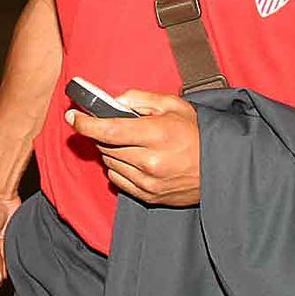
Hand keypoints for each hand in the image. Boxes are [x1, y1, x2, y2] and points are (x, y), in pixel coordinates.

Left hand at [65, 90, 200, 205]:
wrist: (222, 168)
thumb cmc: (198, 134)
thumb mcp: (174, 106)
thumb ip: (140, 99)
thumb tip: (115, 101)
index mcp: (156, 134)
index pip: (107, 129)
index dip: (85, 122)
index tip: (72, 116)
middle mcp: (149, 161)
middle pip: (105, 146)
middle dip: (103, 133)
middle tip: (114, 125)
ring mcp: (148, 181)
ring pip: (110, 163)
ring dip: (111, 151)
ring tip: (130, 142)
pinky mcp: (149, 196)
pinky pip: (118, 180)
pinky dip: (119, 168)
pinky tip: (134, 159)